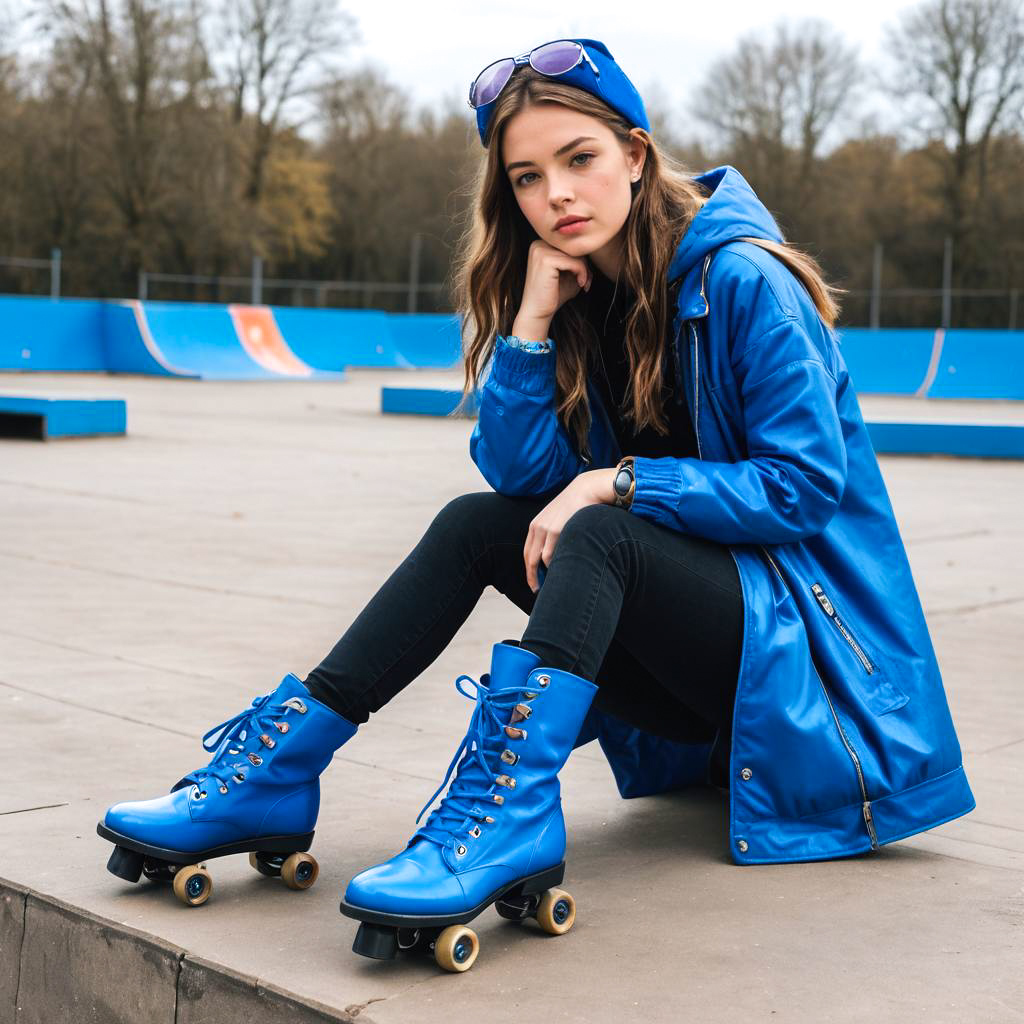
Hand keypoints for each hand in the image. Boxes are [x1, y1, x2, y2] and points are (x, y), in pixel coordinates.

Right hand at [515, 239, 591, 333]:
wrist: (537, 313)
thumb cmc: (552, 295)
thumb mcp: (567, 274)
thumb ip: (576, 260)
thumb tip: (591, 249)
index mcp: (541, 245)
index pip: (568, 246)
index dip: (580, 260)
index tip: (585, 277)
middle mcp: (538, 244)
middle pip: (572, 248)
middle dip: (584, 264)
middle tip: (586, 281)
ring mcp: (541, 251)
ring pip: (575, 254)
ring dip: (584, 269)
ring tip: (583, 283)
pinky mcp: (546, 260)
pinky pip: (574, 261)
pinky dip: (582, 272)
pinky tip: (580, 284)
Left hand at [523, 469, 616, 591]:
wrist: (587, 489)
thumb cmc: (577, 506)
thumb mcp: (559, 518)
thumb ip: (553, 533)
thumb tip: (554, 555)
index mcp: (535, 525)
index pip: (527, 553)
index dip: (529, 570)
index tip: (534, 582)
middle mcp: (537, 527)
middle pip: (529, 560)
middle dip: (532, 578)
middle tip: (537, 591)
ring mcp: (545, 529)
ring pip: (539, 561)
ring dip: (545, 575)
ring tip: (551, 586)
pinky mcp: (556, 531)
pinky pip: (550, 556)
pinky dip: (553, 566)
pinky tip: (560, 572)